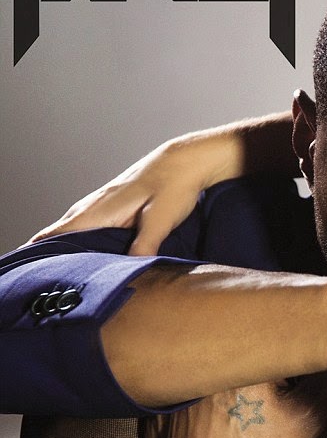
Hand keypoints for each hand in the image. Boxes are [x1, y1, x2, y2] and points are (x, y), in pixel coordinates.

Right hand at [28, 138, 209, 255]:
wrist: (187, 160)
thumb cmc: (174, 185)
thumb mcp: (161, 219)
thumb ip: (144, 245)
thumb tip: (128, 269)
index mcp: (100, 209)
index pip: (59, 232)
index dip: (40, 249)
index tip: (28, 266)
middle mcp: (97, 204)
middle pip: (61, 231)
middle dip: (47, 251)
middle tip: (40, 276)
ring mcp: (106, 201)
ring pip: (76, 226)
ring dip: (65, 244)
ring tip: (58, 267)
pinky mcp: (118, 202)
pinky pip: (91, 222)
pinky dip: (82, 236)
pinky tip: (89, 249)